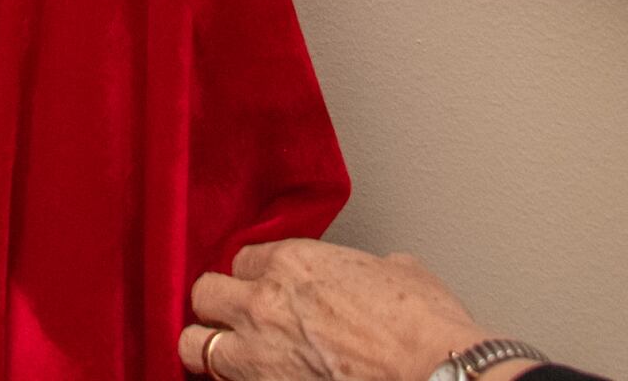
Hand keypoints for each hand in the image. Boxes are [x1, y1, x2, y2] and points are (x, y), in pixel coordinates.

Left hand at [183, 240, 499, 380]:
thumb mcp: (398, 271)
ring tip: (226, 355)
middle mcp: (264, 303)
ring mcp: (257, 355)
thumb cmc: (423, 328)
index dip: (255, 275)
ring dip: (208, 347)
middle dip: (217, 305)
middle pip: (205, 293)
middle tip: (233, 317)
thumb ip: (369, 267)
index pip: (243, 258)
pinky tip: (249, 380)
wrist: (433, 373)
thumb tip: (379, 273)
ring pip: (194, 345)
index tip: (262, 286)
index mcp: (294, 263)